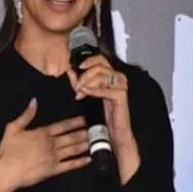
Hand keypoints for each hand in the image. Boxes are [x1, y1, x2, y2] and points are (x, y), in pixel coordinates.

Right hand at [0, 99, 89, 191]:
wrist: (6, 172)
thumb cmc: (7, 152)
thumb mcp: (13, 129)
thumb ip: (25, 115)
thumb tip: (33, 102)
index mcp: (42, 133)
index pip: (63, 126)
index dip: (76, 122)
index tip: (85, 119)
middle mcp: (51, 144)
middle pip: (72, 137)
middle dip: (85, 133)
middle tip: (97, 130)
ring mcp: (53, 157)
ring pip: (73, 149)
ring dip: (86, 144)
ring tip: (96, 141)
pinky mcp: (53, 170)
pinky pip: (70, 165)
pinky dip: (80, 162)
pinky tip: (88, 159)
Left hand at [67, 55, 139, 183]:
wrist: (115, 132)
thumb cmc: (105, 115)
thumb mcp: (89, 95)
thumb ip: (81, 83)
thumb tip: (71, 71)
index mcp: (112, 76)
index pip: (101, 59)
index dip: (88, 60)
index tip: (77, 66)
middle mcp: (118, 78)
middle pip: (100, 65)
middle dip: (84, 75)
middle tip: (77, 86)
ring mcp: (121, 86)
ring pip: (101, 75)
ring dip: (87, 83)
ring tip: (81, 93)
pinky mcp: (121, 95)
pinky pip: (104, 88)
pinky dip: (93, 90)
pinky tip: (85, 94)